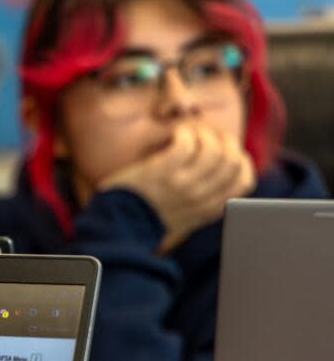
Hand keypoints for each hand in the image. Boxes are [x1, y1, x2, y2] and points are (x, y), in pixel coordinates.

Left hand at [97, 125, 255, 251]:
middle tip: (205, 135)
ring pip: (213, 150)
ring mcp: (181, 185)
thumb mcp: (184, 218)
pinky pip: (186, 144)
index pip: (243, 180)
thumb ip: (203, 202)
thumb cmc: (146, 217)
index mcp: (208, 209)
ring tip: (188, 133)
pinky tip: (175, 134)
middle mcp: (199, 198)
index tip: (224, 151)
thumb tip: (220, 176)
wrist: (117, 227)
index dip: (239, 159)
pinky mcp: (160, 173)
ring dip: (203, 133)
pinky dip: (185, 133)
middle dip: (223, 140)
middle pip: (232, 160)